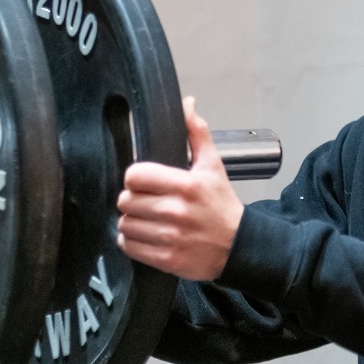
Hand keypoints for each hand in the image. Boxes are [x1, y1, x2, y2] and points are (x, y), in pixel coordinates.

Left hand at [117, 96, 243, 280]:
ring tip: (147, 219)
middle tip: (146, 201)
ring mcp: (169, 237)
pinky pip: (129, 246)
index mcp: (186, 184)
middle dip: (133, 200)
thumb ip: (197, 132)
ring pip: (125, 224)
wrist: (238, 246)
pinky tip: (147, 235)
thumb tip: (186, 103)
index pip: (134, 175)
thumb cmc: (222, 204)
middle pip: (125, 201)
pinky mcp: (165, 259)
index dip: (136, 178)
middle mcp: (175, 211)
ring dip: (132, 221)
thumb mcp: (213, 166)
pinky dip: (133, 241)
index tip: (145, 182)